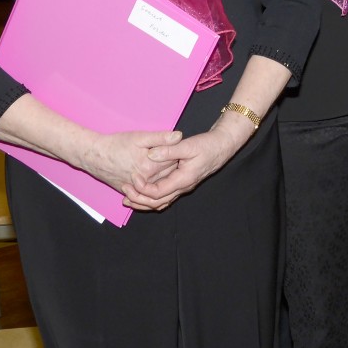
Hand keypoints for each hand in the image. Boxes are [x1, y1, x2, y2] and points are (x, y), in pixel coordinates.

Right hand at [80, 129, 182, 194]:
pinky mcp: (129, 191)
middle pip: (169, 175)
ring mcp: (136, 188)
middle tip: (182, 158)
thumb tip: (179, 136)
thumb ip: (161, 138)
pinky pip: (146, 193)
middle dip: (175, 167)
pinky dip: (155, 188)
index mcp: (150, 167)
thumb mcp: (139, 137)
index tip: (184, 149)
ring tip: (171, 168)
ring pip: (159, 185)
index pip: (175, 162)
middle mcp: (145, 181)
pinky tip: (159, 180)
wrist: (93, 156)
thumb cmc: (116, 144)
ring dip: (167, 178)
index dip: (180, 154)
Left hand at [127, 125, 244, 210]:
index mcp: (184, 180)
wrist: (223, 146)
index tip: (133, 177)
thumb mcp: (189, 145)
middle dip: (139, 199)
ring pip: (161, 202)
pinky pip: (165, 196)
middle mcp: (183, 187)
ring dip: (143, 201)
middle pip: (157, 202)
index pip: (158, 192)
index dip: (143, 188)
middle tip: (124, 189)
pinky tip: (142, 192)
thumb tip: (151, 154)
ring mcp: (183, 187)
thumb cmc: (208, 145)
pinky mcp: (182, 183)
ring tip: (127, 196)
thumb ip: (169, 150)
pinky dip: (151, 197)